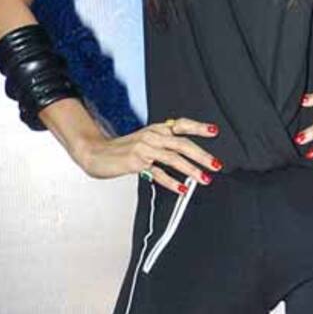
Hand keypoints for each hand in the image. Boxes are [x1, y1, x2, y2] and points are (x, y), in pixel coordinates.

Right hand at [76, 116, 222, 193]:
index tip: (215, 131)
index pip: (182, 124)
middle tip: (216, 164)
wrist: (96, 152)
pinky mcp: (136, 162)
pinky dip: (171, 182)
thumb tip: (189, 155)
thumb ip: (165, 144)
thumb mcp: (146, 140)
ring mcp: (144, 148)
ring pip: (173, 158)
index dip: (199, 127)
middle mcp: (152, 136)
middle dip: (202, 155)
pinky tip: (181, 189)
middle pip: (182, 143)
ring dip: (191, 169)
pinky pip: (157, 172)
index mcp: (157, 129)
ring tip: (204, 179)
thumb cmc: (123, 149)